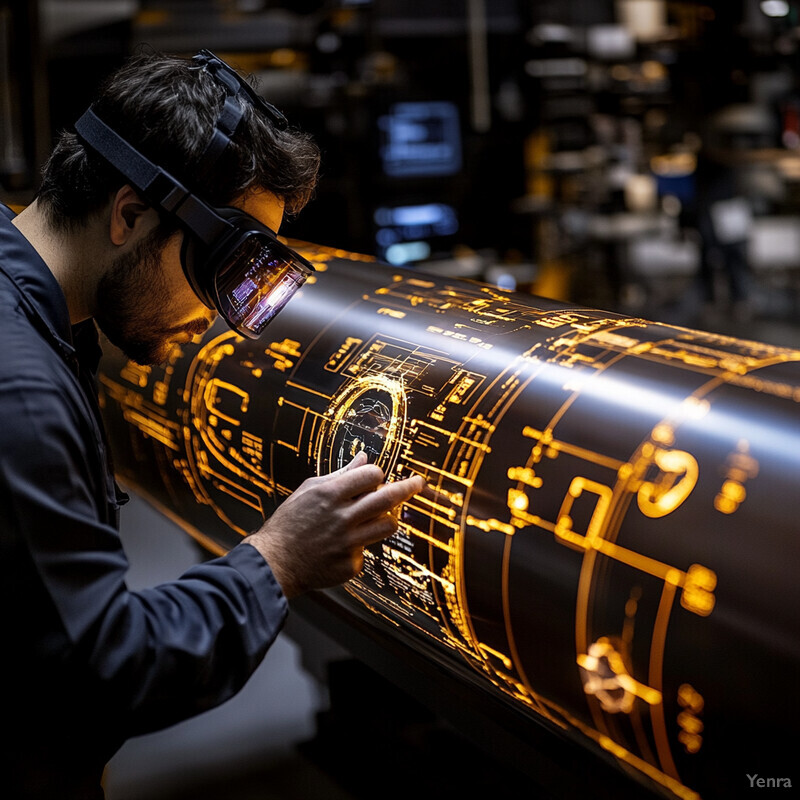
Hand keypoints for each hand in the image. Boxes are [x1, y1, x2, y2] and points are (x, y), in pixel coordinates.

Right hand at [243, 452, 426, 597]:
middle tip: (418, 483)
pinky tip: (339, 547)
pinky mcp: (349, 565)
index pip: (371, 475)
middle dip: (409, 487)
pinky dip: (358, 547)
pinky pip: (367, 550)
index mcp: (330, 494)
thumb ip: (340, 475)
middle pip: (388, 498)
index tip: (379, 477)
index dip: (378, 475)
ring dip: (386, 519)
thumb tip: (363, 458)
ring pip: (387, 526)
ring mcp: (347, 543)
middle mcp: (341, 517)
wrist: (274, 562)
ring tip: (377, 517)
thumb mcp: (309, 490)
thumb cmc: (290, 523)